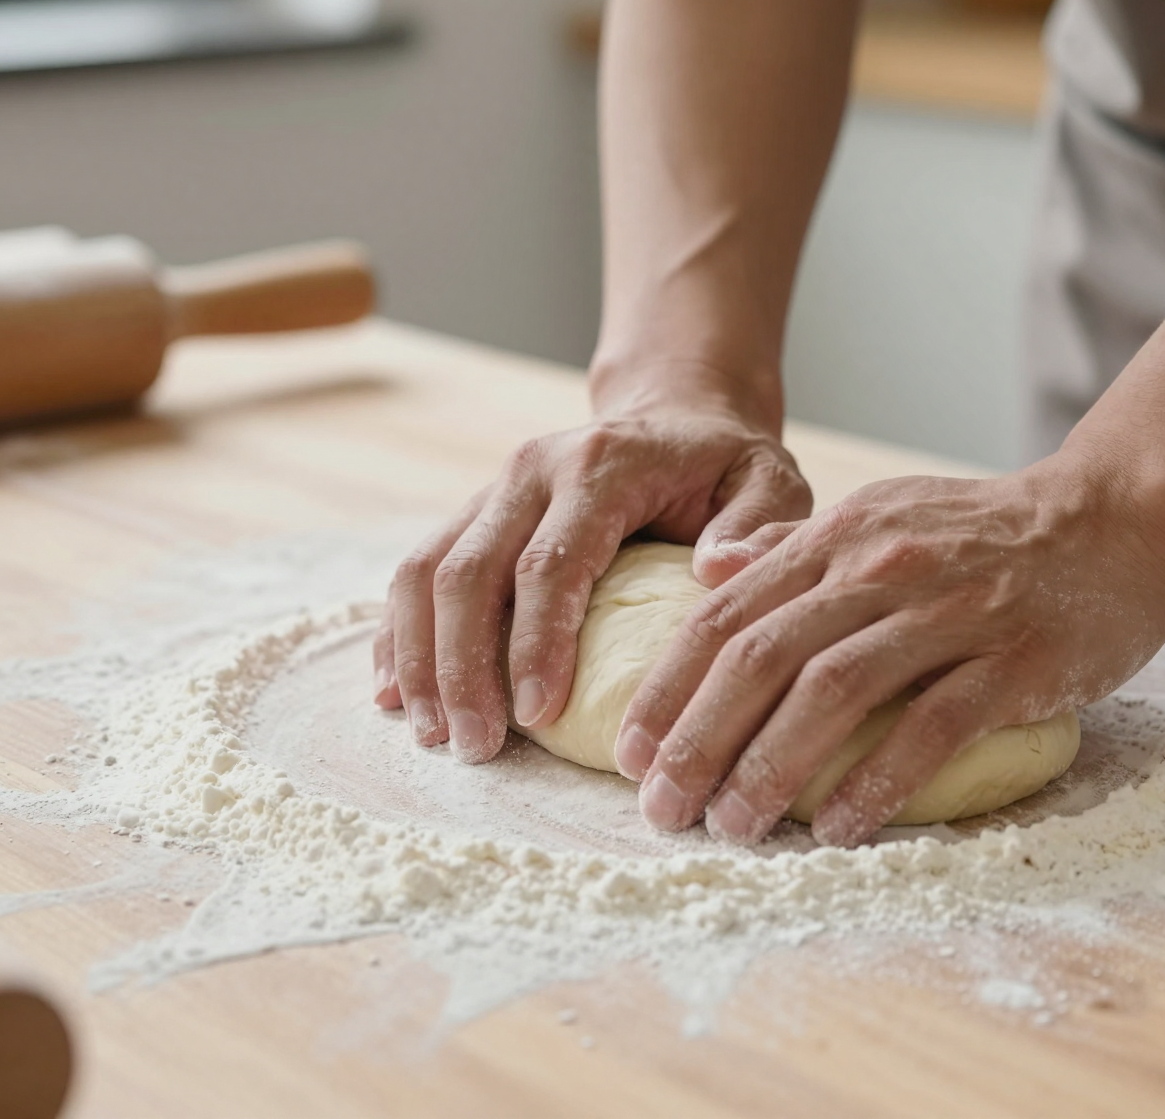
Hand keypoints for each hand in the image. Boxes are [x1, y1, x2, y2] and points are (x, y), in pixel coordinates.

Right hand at [372, 388, 811, 763]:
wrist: (678, 417)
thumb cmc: (727, 468)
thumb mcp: (769, 482)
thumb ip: (760, 526)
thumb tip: (717, 569)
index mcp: (600, 465)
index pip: (551, 562)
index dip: (536, 642)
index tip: (535, 717)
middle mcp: (531, 470)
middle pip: (469, 572)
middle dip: (462, 666)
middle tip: (475, 747)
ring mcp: (492, 490)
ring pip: (425, 572)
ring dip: (419, 658)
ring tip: (434, 734)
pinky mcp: (472, 513)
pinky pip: (415, 573)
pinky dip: (399, 635)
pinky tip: (394, 697)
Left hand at [614, 454, 1164, 846]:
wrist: (1117, 519)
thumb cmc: (991, 533)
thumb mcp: (883, 515)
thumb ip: (794, 549)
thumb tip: (705, 575)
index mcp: (842, 536)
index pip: (729, 613)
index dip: (670, 686)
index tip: (631, 750)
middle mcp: (884, 568)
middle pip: (764, 657)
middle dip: (700, 738)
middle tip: (664, 809)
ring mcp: (951, 613)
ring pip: (834, 692)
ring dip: (770, 767)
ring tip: (733, 827)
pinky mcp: (1015, 660)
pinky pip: (931, 727)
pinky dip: (876, 778)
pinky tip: (837, 825)